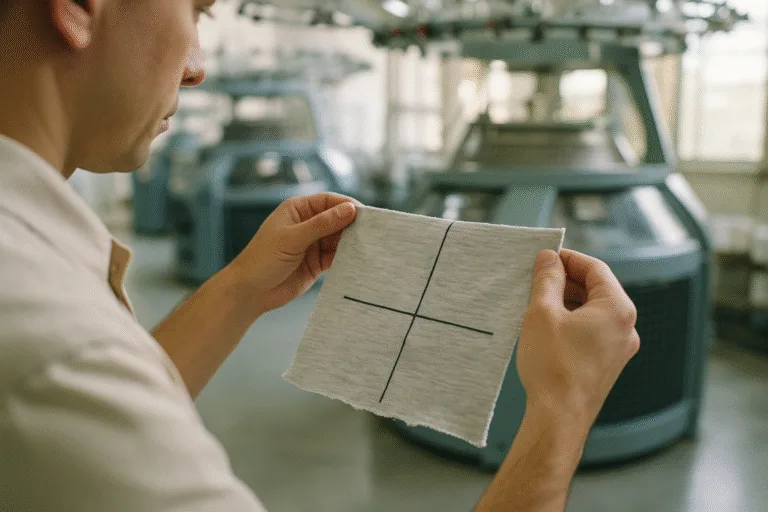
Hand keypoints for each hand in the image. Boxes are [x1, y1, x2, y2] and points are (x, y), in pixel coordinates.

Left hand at [226, 193, 359, 315]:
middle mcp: (307, 224)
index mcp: (298, 209)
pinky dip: (347, 257)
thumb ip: (322, 224)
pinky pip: (337, 256)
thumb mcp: (293, 238)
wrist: (250, 292)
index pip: (329, 201)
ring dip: (352, 242)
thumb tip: (350, 209)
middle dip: (353, 224)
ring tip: (368, 247)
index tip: (365, 215)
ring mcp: (313, 244)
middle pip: (338, 219)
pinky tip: (358, 260)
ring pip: (340, 238)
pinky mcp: (317, 263)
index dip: (347, 206)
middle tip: (372, 232)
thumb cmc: (263, 259)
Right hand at [516, 249, 639, 427]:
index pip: (595, 269)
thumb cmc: (553, 367)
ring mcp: (620, 348)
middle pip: (597, 289)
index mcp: (617, 309)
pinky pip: (593, 331)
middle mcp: (626, 328)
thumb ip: (547, 280)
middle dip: (567, 280)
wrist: (559, 417)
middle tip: (538, 278)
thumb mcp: (542, 312)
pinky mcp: (608, 363)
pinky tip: (549, 326)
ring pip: (594, 311)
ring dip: (568, 301)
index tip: (547, 257)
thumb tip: (549, 259)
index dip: (569, 258)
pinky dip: (573, 321)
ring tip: (539, 303)